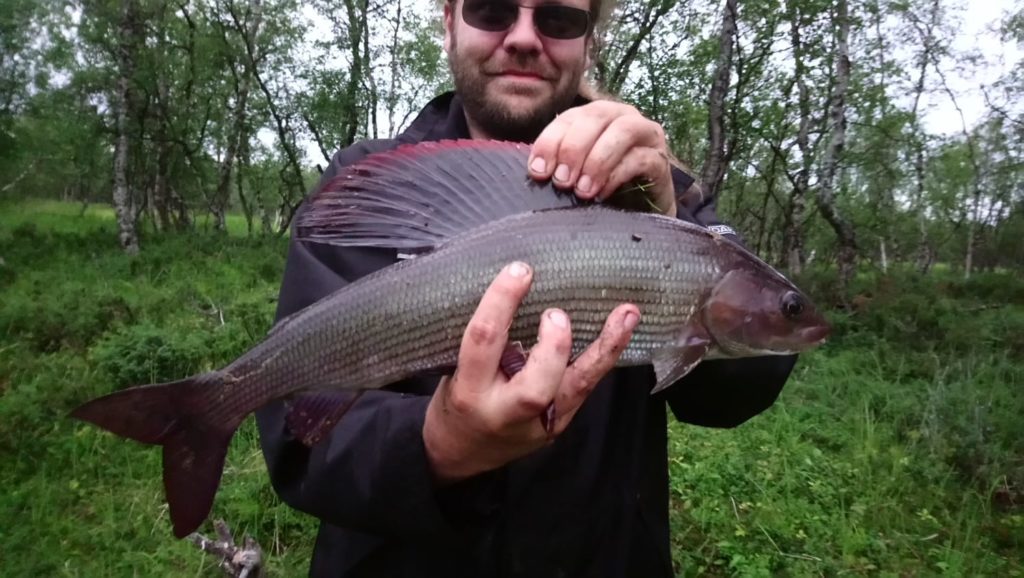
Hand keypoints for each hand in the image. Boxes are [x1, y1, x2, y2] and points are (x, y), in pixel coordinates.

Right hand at [422, 261, 639, 483]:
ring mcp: (537, 424)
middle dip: (553, 346)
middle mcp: (505, 412)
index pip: (484, 341)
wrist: (459, 454)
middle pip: (535, 385)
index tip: (520, 270)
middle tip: (557, 314)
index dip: (501, 303)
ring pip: (576, 387)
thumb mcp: (455, 371)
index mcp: (469, 390)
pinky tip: (621, 332)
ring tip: (627, 314)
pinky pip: (584, 388)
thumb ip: (486, 344)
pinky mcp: (558, 425)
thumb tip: (521, 293)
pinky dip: (603, 358)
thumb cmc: (457, 399)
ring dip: (605, 348)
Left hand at [528, 100, 676, 214]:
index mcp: (596, 116)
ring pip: (623, 131)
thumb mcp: (576, 173)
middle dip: (574, 148)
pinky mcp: (660, 159)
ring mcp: (646, 135)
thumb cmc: (604, 187)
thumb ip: (559, 165)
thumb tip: (535, 170)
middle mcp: (622, 116)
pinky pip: (641, 158)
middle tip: (561, 181)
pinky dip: (617, 175)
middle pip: (596, 116)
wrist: (642, 211)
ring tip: (582, 190)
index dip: (551, 141)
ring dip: (598, 160)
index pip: (570, 117)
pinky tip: (602, 194)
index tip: (538, 171)